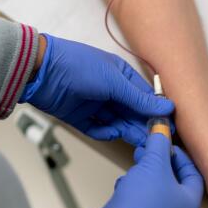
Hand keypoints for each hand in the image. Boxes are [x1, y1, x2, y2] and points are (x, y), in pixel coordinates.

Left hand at [23, 34, 173, 145]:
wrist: (40, 70)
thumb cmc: (77, 66)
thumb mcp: (113, 81)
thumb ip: (138, 98)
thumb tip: (166, 107)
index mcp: (121, 75)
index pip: (144, 96)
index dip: (156, 111)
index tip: (168, 126)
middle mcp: (110, 90)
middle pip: (132, 112)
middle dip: (142, 125)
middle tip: (154, 139)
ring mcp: (95, 104)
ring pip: (117, 122)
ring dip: (127, 131)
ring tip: (138, 142)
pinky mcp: (80, 116)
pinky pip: (98, 129)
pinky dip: (104, 132)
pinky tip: (111, 133)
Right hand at [75, 133, 203, 207]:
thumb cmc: (142, 206)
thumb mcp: (154, 163)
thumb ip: (159, 144)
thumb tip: (161, 131)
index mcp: (190, 203)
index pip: (193, 173)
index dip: (180, 155)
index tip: (167, 144)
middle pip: (174, 182)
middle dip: (159, 162)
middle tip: (150, 150)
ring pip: (156, 192)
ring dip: (146, 175)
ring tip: (136, 163)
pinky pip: (142, 204)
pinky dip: (135, 191)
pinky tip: (125, 184)